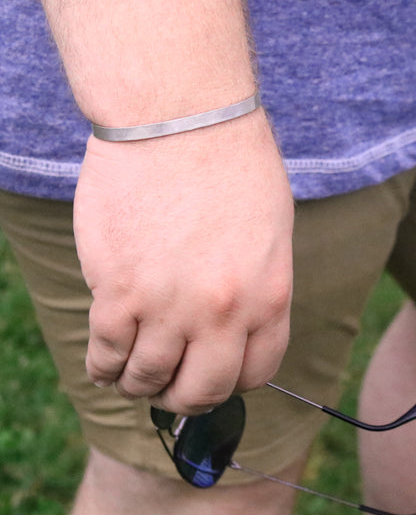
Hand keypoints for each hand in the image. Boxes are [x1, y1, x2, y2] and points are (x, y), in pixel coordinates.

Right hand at [73, 109, 293, 414]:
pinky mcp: (117, 289)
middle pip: (202, 390)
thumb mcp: (271, 230)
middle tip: (168, 390)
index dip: (229, 383)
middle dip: (182, 398)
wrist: (179, 115)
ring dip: (137, 385)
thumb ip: (256, 285)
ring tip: (130, 376)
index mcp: (267, 297)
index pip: (254, 373)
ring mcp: (168, 305)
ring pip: (148, 378)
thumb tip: (231, 323)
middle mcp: (221, 312)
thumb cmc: (229, 160)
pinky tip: (101, 364)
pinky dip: (101, 368)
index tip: (210, 377)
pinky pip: (105, 353)